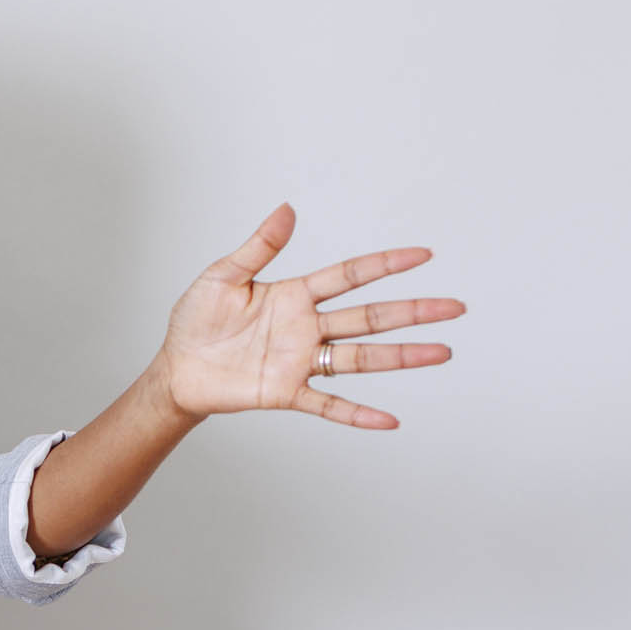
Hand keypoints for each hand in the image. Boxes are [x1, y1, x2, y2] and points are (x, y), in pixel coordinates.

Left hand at [155, 203, 463, 428]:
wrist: (176, 369)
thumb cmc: (196, 321)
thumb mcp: (222, 276)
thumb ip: (258, 247)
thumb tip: (287, 210)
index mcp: (295, 295)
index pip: (350, 275)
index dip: (386, 264)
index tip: (424, 255)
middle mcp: (306, 327)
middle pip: (369, 317)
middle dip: (413, 312)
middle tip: (455, 307)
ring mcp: (300, 361)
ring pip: (360, 358)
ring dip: (402, 357)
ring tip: (442, 353)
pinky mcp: (285, 392)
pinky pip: (328, 404)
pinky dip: (357, 414)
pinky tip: (388, 420)